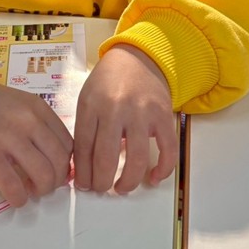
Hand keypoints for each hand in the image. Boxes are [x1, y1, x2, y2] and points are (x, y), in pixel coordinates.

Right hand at [0, 79, 73, 206]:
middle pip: (60, 162)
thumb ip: (42, 127)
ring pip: (43, 175)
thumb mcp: (23, 105)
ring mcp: (7, 137)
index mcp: (39, 109)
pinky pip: (13, 185)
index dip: (66, 165)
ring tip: (30, 191)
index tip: (57, 173)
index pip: (68, 145)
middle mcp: (28, 121)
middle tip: (44, 185)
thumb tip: (60, 162)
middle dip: (56, 181)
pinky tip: (15, 198)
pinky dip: (19, 199)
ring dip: (40, 191)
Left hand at [73, 44, 177, 194]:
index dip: (82, 173)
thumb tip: (81, 170)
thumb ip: (84, 132)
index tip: (83, 186)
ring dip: (128, 181)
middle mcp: (116, 109)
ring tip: (121, 188)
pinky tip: (153, 179)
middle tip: (101, 190)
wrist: (136, 57)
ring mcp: (142, 113)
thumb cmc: (108, 82)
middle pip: (106, 157)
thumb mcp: (87, 100)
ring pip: (136, 159)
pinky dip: (163, 170)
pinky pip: (167, 150)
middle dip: (101, 182)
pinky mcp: (164, 116)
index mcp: (92, 105)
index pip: (83, 148)